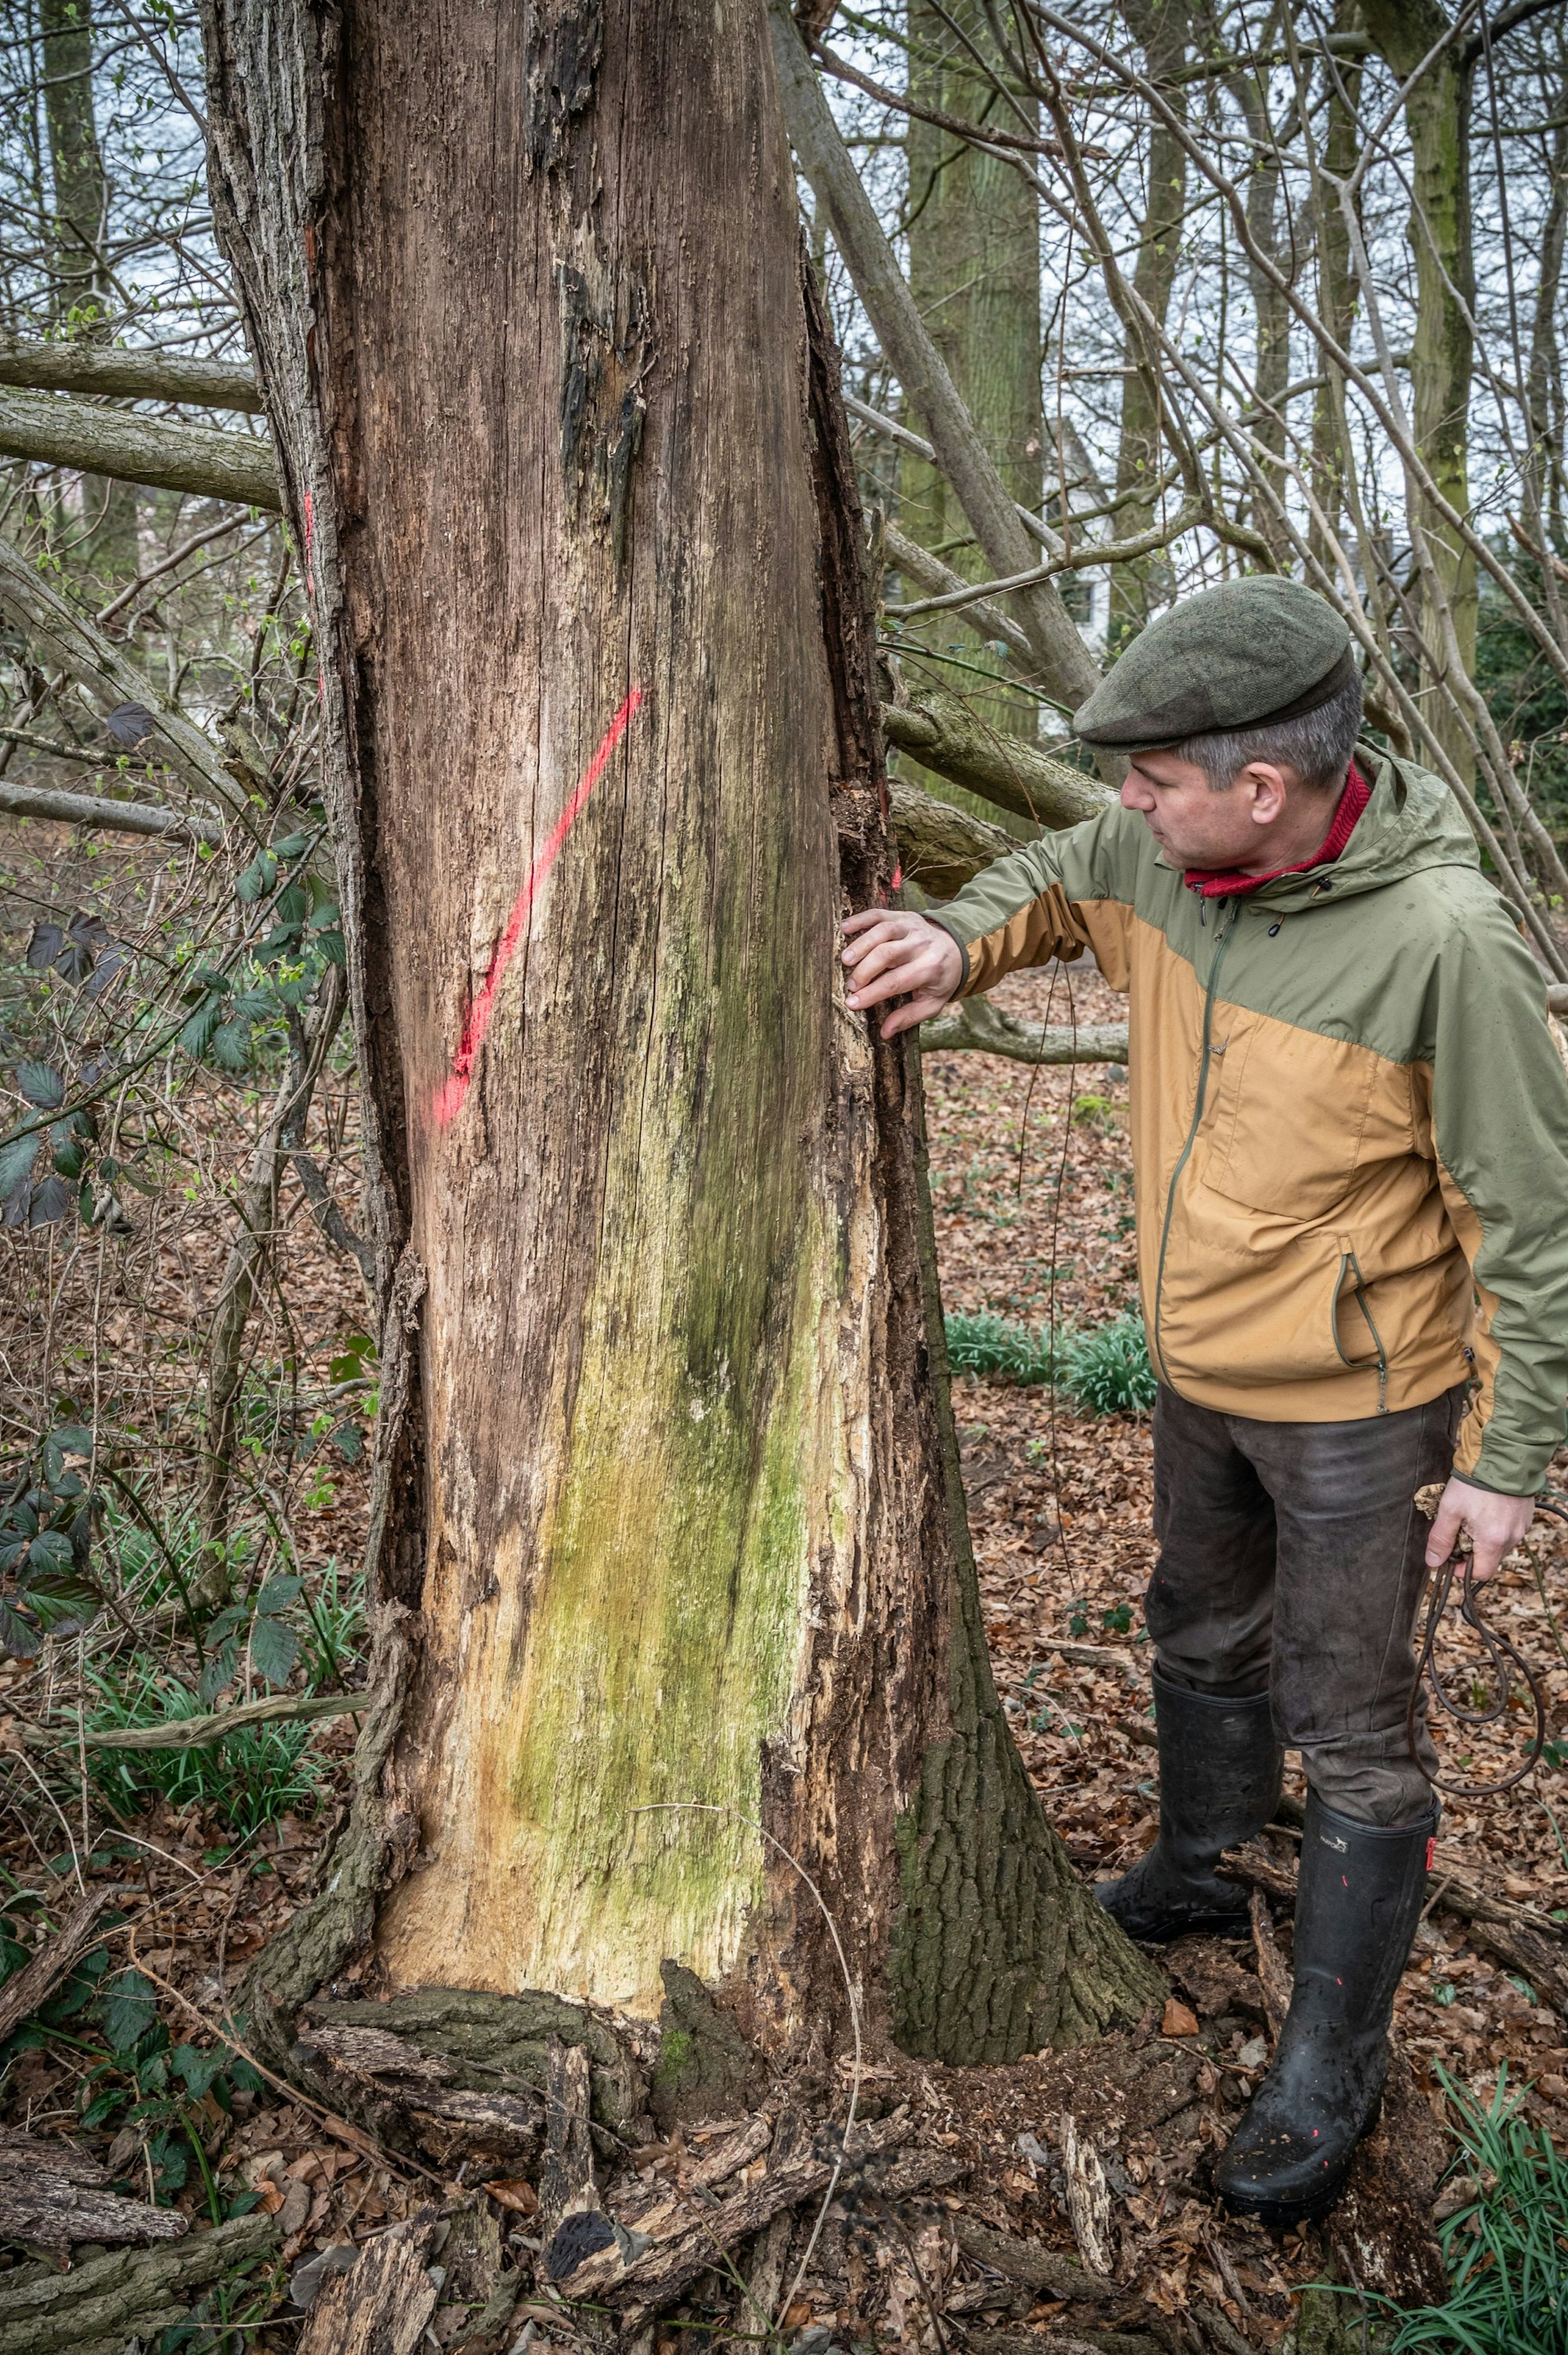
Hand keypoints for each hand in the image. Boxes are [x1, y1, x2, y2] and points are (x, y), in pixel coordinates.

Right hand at [841, 908, 963, 1039]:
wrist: (958, 948)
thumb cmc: (940, 979)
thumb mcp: (933, 1002)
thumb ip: (909, 1017)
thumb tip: (885, 1032)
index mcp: (930, 968)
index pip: (896, 982)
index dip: (872, 993)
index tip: (852, 1003)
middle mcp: (921, 944)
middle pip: (887, 954)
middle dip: (865, 970)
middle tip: (850, 985)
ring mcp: (911, 926)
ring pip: (883, 930)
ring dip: (861, 944)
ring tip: (845, 960)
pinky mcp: (902, 915)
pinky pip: (879, 914)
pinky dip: (861, 919)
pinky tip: (845, 928)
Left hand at [1424, 1476, 1536, 1583]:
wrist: (1501, 1456)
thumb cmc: (1474, 1483)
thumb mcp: (1449, 1510)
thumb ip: (1441, 1539)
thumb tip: (1433, 1562)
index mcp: (1493, 1541)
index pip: (1481, 1573)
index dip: (1463, 1570)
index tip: (1451, 1557)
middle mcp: (1512, 1538)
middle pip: (1491, 1559)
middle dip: (1472, 1551)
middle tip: (1459, 1530)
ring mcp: (1522, 1527)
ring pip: (1500, 1545)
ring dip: (1485, 1538)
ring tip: (1472, 1516)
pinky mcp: (1526, 1516)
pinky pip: (1509, 1531)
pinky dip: (1496, 1527)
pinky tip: (1486, 1509)